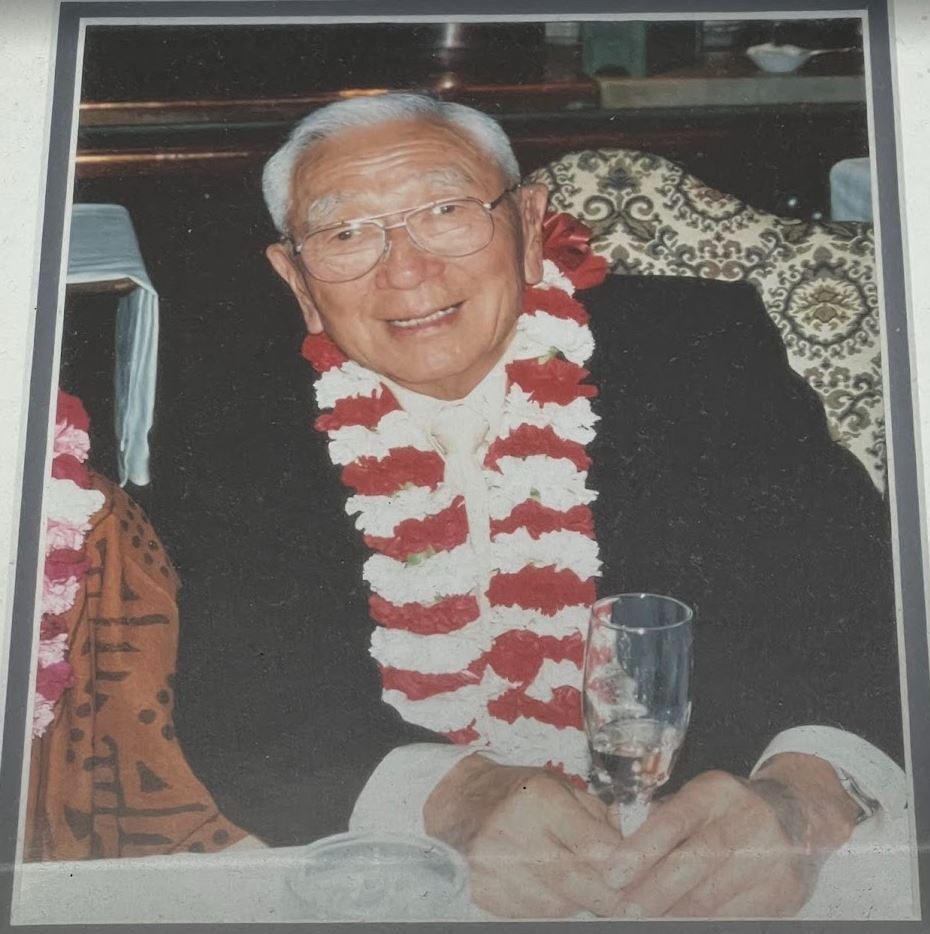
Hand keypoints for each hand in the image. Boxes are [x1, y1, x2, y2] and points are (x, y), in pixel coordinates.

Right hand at [423, 753, 624, 917]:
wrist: (458, 802)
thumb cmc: (515, 790)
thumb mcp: (560, 785)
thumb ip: (598, 816)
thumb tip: (632, 850)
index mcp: (539, 799)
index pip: (595, 847)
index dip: (624, 864)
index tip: (638, 869)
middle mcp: (516, 835)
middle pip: (580, 883)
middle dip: (608, 892)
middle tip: (624, 892)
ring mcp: (497, 869)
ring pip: (561, 906)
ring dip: (578, 899)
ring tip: (573, 877)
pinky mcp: (485, 894)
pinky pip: (534, 914)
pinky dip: (550, 905)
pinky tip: (546, 884)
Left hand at [605, 753, 860, 917]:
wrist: (798, 813)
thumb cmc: (729, 808)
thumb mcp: (697, 797)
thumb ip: (658, 818)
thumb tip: (614, 847)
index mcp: (716, 791)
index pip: (674, 820)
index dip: (642, 849)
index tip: (613, 873)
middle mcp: (747, 820)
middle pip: (695, 861)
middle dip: (655, 891)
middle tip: (626, 909)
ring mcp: (771, 858)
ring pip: (714, 897)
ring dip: (676, 914)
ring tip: (648, 919)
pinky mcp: (784, 892)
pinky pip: (735, 917)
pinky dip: (705, 923)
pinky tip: (683, 922)